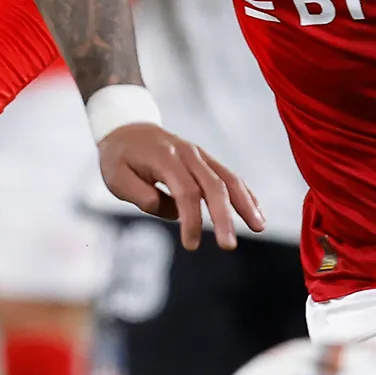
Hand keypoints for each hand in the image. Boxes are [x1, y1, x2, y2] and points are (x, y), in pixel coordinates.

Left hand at [98, 123, 263, 251]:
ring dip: (245, 203)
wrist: (127, 128)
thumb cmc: (120, 156)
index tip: (191, 245)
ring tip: (259, 227)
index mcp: (165, 159)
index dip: (192, 220)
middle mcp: (188, 154)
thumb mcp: (116, 176)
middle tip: (229, 246)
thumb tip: (171, 212)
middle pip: (213, 186)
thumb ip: (139, 194)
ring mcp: (200, 155)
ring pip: (228, 178)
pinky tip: (256, 211)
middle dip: (224, 217)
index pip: (185, 192)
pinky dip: (245, 193)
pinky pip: (229, 176)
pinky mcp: (205, 160)